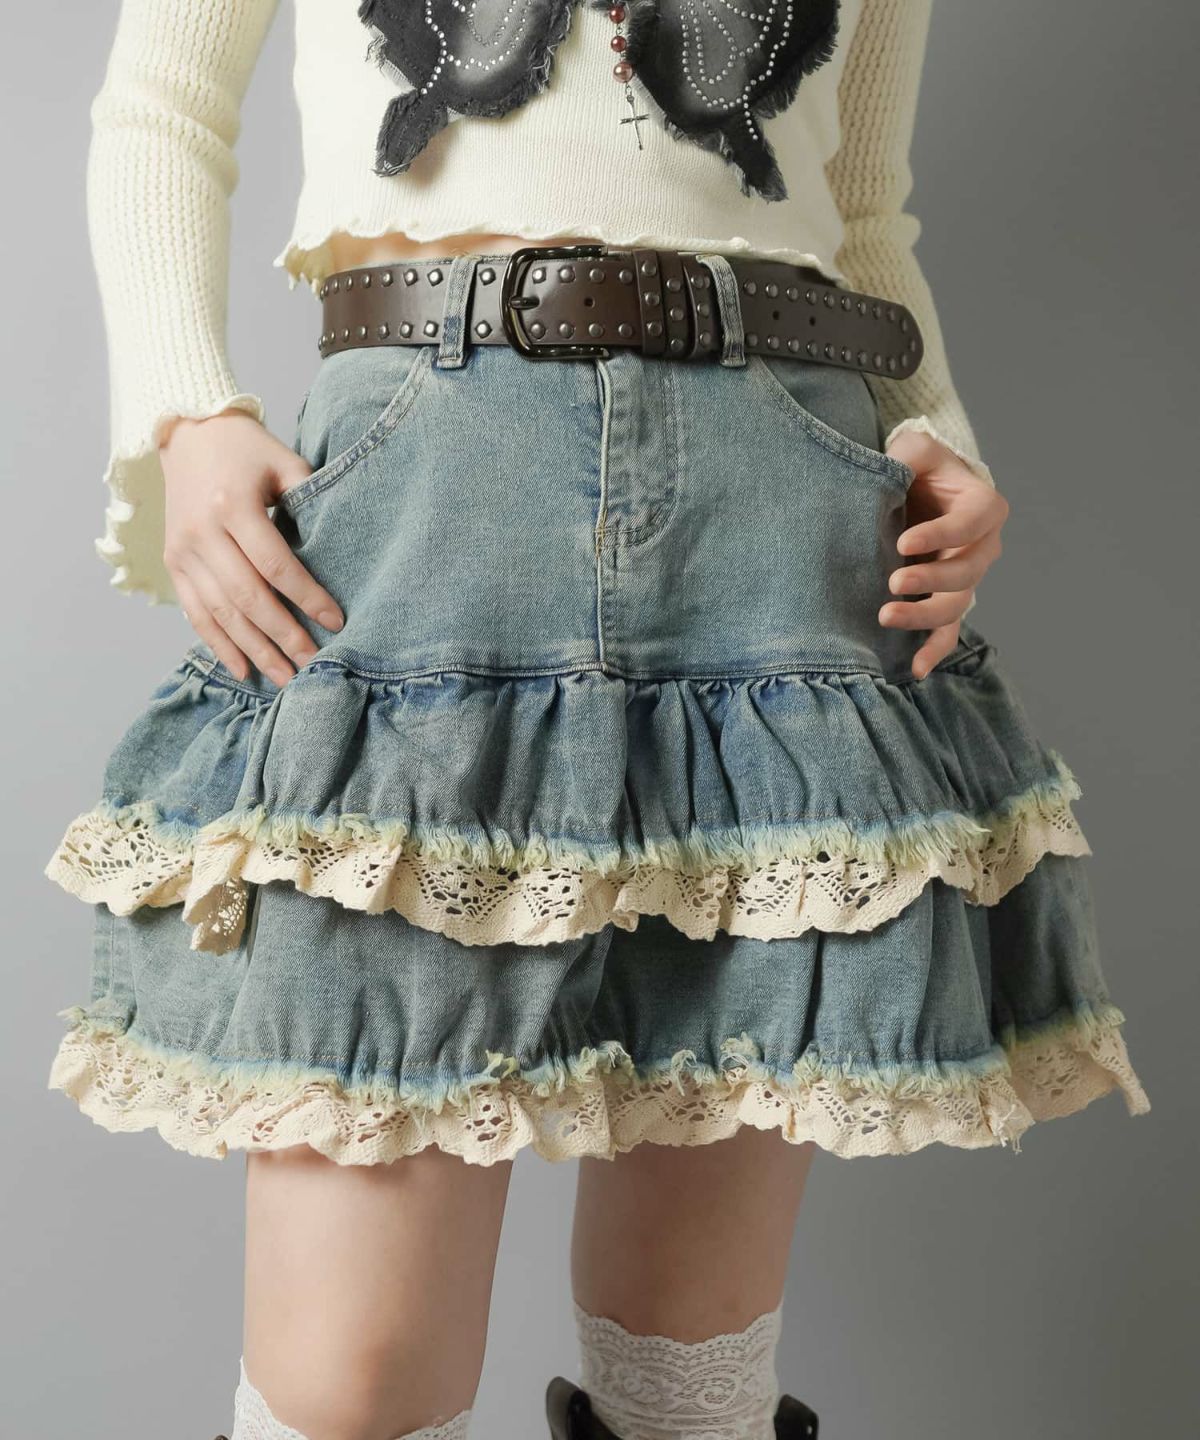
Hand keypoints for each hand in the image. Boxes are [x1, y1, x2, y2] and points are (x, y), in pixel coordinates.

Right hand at [159, 408, 343, 687]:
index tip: (335, 621)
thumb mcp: (283, 461)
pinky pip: (195, 613)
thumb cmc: (246, 449)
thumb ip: (310, 497)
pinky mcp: (173, 563)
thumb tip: (344, 545)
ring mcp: (182, 551)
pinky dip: (219, 645)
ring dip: (254, 651)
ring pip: (221, 613)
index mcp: (232, 505)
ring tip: (285, 679)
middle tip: (314, 665)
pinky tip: (243, 670)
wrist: (187, 434)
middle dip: (284, 636)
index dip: (306, 596)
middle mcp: (202, 533)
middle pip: (247, 597)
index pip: (274, 564)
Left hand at [878, 429, 1008, 679]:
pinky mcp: (947, 599)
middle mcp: (983, 547)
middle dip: (930, 580)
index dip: (939, 536)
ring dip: (924, 616)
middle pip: (966, 572)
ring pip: (956, 605)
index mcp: (983, 507)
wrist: (918, 491)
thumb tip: (891, 472)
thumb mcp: (915, 451)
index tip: (903, 541)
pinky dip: (934, 650)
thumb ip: (909, 455)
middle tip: (893, 582)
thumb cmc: (920, 468)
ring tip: (885, 616)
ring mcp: (968, 578)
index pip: (968, 525)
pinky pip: (948, 632)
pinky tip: (914, 669)